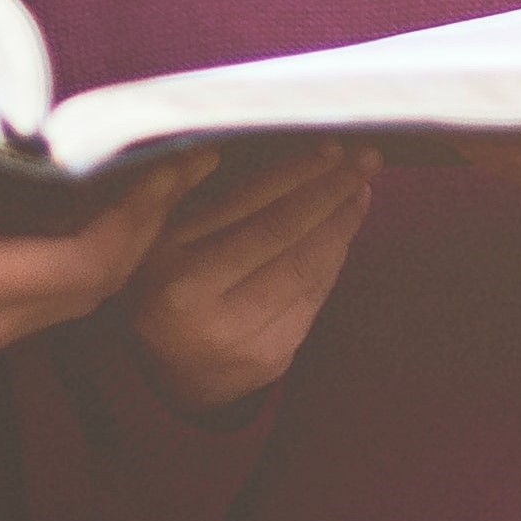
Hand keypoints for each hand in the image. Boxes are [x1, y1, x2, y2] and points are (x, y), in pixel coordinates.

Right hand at [0, 120, 204, 351]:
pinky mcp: (9, 320)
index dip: (129, 219)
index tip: (161, 162)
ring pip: (95, 290)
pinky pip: (79, 289)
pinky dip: (113, 247)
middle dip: (148, 222)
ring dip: (138, 235)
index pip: (75, 264)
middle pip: (98, 279)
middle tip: (186, 157)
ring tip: (171, 172)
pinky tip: (134, 203)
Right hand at [124, 145, 375, 411]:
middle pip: (286, 236)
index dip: (296, 174)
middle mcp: (207, 306)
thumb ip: (185, 191)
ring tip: (360, 190)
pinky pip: (314, 298)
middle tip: (366, 160)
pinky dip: (332, 260)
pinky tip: (343, 232)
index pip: (249, 208)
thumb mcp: (154, 236)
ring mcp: (243, 337)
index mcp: (174, 267)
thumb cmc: (163, 283)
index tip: (331, 147)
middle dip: (332, 192)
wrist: (170, 373)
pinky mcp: (272, 357)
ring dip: (342, 224)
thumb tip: (234, 148)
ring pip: (308, 268)